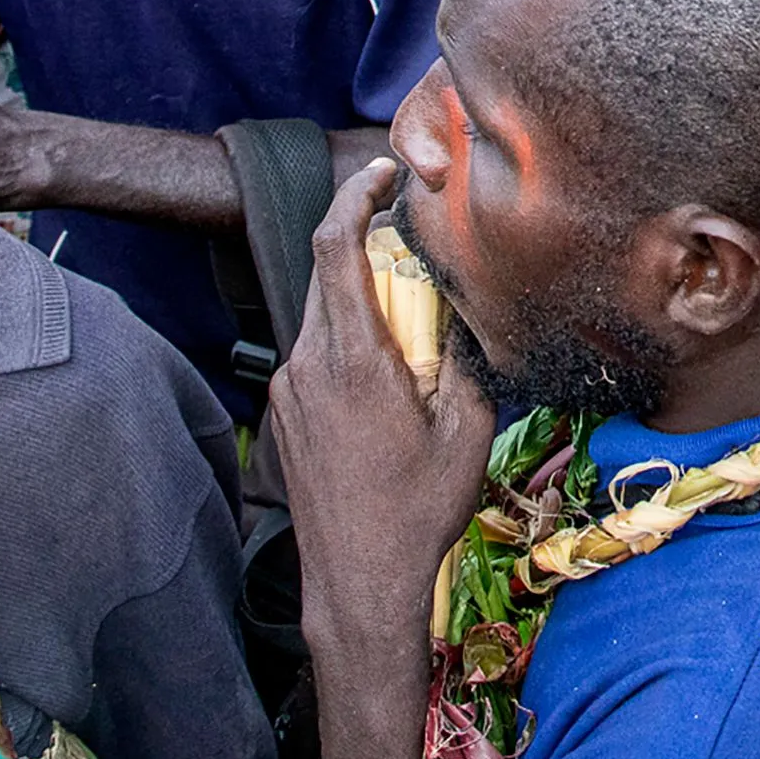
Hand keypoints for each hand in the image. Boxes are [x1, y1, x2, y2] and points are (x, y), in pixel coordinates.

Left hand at [264, 159, 498, 658]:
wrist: (356, 585)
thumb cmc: (416, 514)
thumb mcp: (468, 434)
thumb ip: (471, 362)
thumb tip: (476, 312)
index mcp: (352, 361)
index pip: (335, 247)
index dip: (355, 195)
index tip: (384, 173)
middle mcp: (307, 367)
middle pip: (330, 276)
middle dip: (373, 253)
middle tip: (422, 263)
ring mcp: (287, 392)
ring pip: (323, 317)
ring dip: (364, 305)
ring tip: (412, 340)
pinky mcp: (283, 416)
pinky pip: (315, 354)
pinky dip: (349, 343)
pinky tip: (387, 384)